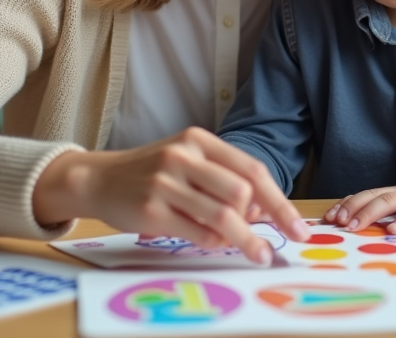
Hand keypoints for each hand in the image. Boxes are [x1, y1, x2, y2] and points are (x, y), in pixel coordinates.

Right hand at [34, 127, 308, 263]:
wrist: (97, 178)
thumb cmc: (150, 173)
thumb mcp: (187, 163)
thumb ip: (222, 181)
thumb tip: (264, 212)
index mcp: (198, 140)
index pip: (251, 169)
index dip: (280, 202)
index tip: (298, 228)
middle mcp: (183, 155)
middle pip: (241, 192)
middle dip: (263, 223)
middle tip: (270, 245)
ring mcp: (165, 181)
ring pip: (222, 215)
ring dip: (245, 240)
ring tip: (256, 254)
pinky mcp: (151, 209)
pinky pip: (197, 232)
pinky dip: (214, 243)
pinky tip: (216, 244)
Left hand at [324, 174, 395, 233]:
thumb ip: (390, 212)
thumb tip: (364, 226)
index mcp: (393, 192)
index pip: (364, 194)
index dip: (346, 204)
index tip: (329, 216)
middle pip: (372, 196)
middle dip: (352, 208)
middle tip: (337, 222)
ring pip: (389, 201)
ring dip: (369, 213)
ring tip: (355, 226)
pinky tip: (394, 230)